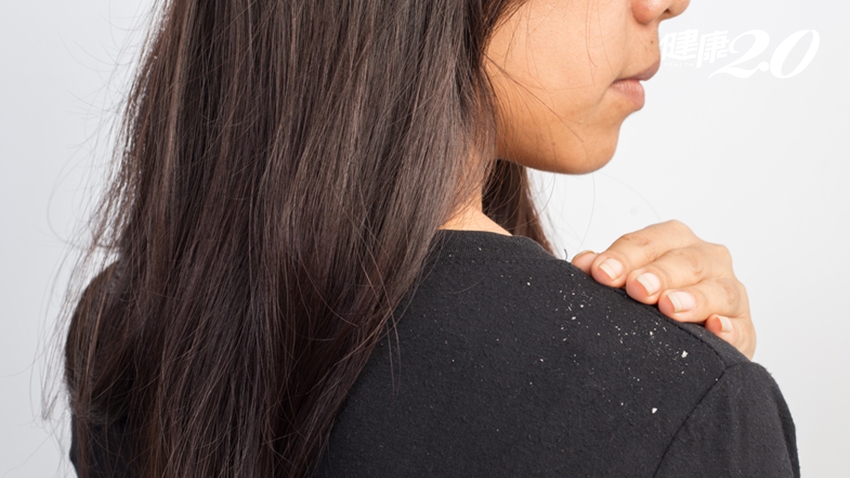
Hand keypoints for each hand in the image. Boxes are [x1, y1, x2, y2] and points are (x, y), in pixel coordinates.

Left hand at [571, 220, 754, 358]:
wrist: (681, 340)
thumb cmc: (648, 301)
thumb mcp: (625, 281)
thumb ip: (605, 270)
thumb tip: (582, 263)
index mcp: (674, 241)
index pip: (649, 242)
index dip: (624, 256)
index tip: (601, 273)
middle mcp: (707, 260)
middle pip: (686, 261)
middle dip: (659, 274)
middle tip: (637, 289)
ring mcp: (729, 293)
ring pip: (719, 290)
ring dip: (694, 298)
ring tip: (670, 307)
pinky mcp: (743, 329)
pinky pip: (740, 328)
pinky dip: (729, 329)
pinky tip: (715, 329)